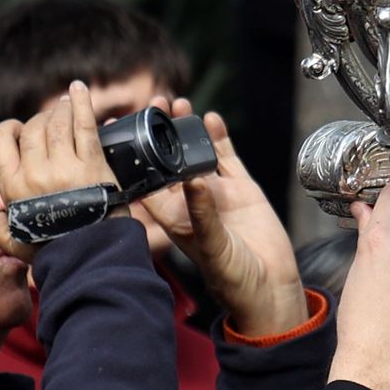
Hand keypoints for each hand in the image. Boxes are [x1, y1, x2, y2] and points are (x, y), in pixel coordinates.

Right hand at [0, 81, 121, 262]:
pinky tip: (78, 89)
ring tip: (64, 109)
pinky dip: (81, 103)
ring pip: (56, 123)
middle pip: (31, 128)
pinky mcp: (93, 166)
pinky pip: (84, 126)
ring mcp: (65, 169)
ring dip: (59, 111)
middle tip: (50, 125)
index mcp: (12, 187)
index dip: (8, 129)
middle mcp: (35, 174)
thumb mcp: (9, 240)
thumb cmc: (49, 248)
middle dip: (39, 121)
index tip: (19, 131)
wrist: (92, 258)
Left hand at [141, 98, 305, 336]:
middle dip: (159, 133)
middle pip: (169, 161)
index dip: (132, 157)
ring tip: (177, 102)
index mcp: (173, 218)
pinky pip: (226, 157)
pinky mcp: (241, 189)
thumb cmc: (231, 278)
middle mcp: (191, 202)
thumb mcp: (211, 246)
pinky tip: (211, 118)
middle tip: (151, 104)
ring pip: (196, 153)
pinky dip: (219, 138)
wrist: (270, 287)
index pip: (146, 182)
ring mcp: (216, 193)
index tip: (119, 130)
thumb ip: (202, 213)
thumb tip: (192, 180)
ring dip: (186, 129)